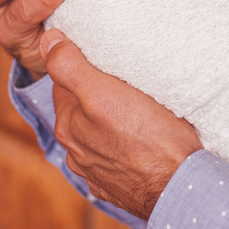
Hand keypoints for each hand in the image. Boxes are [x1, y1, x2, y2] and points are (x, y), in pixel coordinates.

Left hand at [42, 29, 201, 218]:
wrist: (181, 188)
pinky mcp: (119, 186)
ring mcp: (97, 172)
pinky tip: (141, 138)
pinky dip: (123, 146)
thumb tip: (47, 41)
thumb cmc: (148, 138)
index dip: (82, 64)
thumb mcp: (104, 92)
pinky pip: (116, 157)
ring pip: (98, 133)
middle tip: (123, 78)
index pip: (64, 81)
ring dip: (110, 120)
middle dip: (96, 92)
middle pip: (81, 108)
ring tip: (135, 107)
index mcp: (68, 126)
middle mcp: (77, 151)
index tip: (103, 56)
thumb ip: (71, 67)